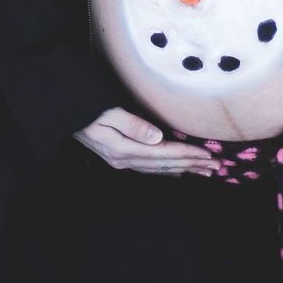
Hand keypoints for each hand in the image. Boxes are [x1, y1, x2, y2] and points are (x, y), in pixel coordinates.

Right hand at [75, 107, 226, 176]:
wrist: (64, 116)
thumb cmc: (86, 110)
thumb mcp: (106, 112)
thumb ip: (131, 124)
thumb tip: (156, 137)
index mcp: (123, 149)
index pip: (163, 153)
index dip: (187, 154)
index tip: (209, 154)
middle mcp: (124, 160)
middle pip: (165, 164)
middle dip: (193, 165)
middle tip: (218, 167)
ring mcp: (121, 162)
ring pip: (160, 169)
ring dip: (184, 169)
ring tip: (206, 171)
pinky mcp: (120, 158)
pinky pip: (150, 168)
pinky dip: (167, 170)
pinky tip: (179, 172)